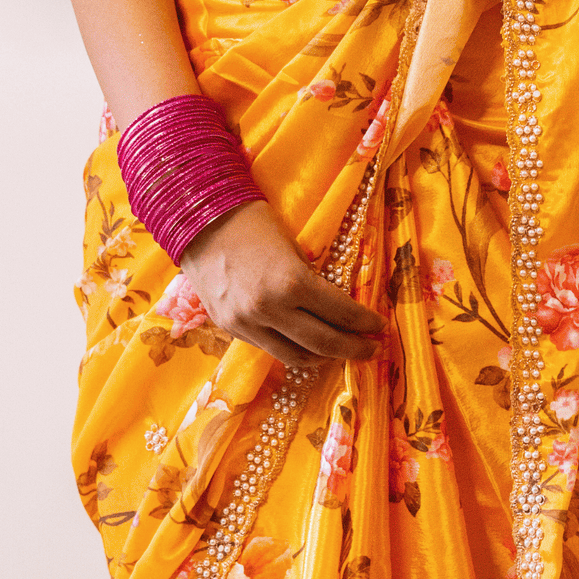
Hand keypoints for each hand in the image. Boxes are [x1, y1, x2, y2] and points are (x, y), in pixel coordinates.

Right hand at [181, 198, 385, 368]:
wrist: (198, 221)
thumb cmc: (253, 223)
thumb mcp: (294, 248)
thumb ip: (312, 282)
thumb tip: (337, 308)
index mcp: (292, 283)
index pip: (341, 314)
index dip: (366, 323)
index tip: (380, 326)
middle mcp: (270, 310)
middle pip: (324, 344)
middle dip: (354, 349)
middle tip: (371, 349)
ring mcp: (247, 324)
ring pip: (296, 356)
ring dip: (323, 357)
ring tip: (340, 352)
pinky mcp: (230, 329)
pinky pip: (270, 348)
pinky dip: (292, 349)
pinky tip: (306, 345)